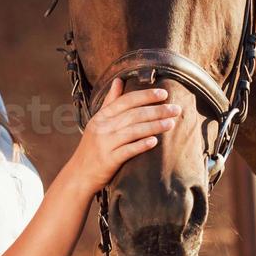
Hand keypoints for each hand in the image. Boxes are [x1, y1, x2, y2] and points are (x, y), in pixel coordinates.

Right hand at [67, 78, 182, 195]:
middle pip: (133, 115)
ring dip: (154, 126)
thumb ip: (110, 102)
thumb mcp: (97, 122)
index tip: (164, 94)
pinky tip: (154, 142)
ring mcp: (105, 144)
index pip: (126, 101)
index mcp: (101, 117)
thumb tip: (118, 80)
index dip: (145, 96)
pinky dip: (141, 145)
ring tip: (171, 123)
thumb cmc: (92, 147)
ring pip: (133, 131)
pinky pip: (128, 150)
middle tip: (175, 109)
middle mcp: (102, 128)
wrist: (79, 175)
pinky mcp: (108, 160)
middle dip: (157, 110)